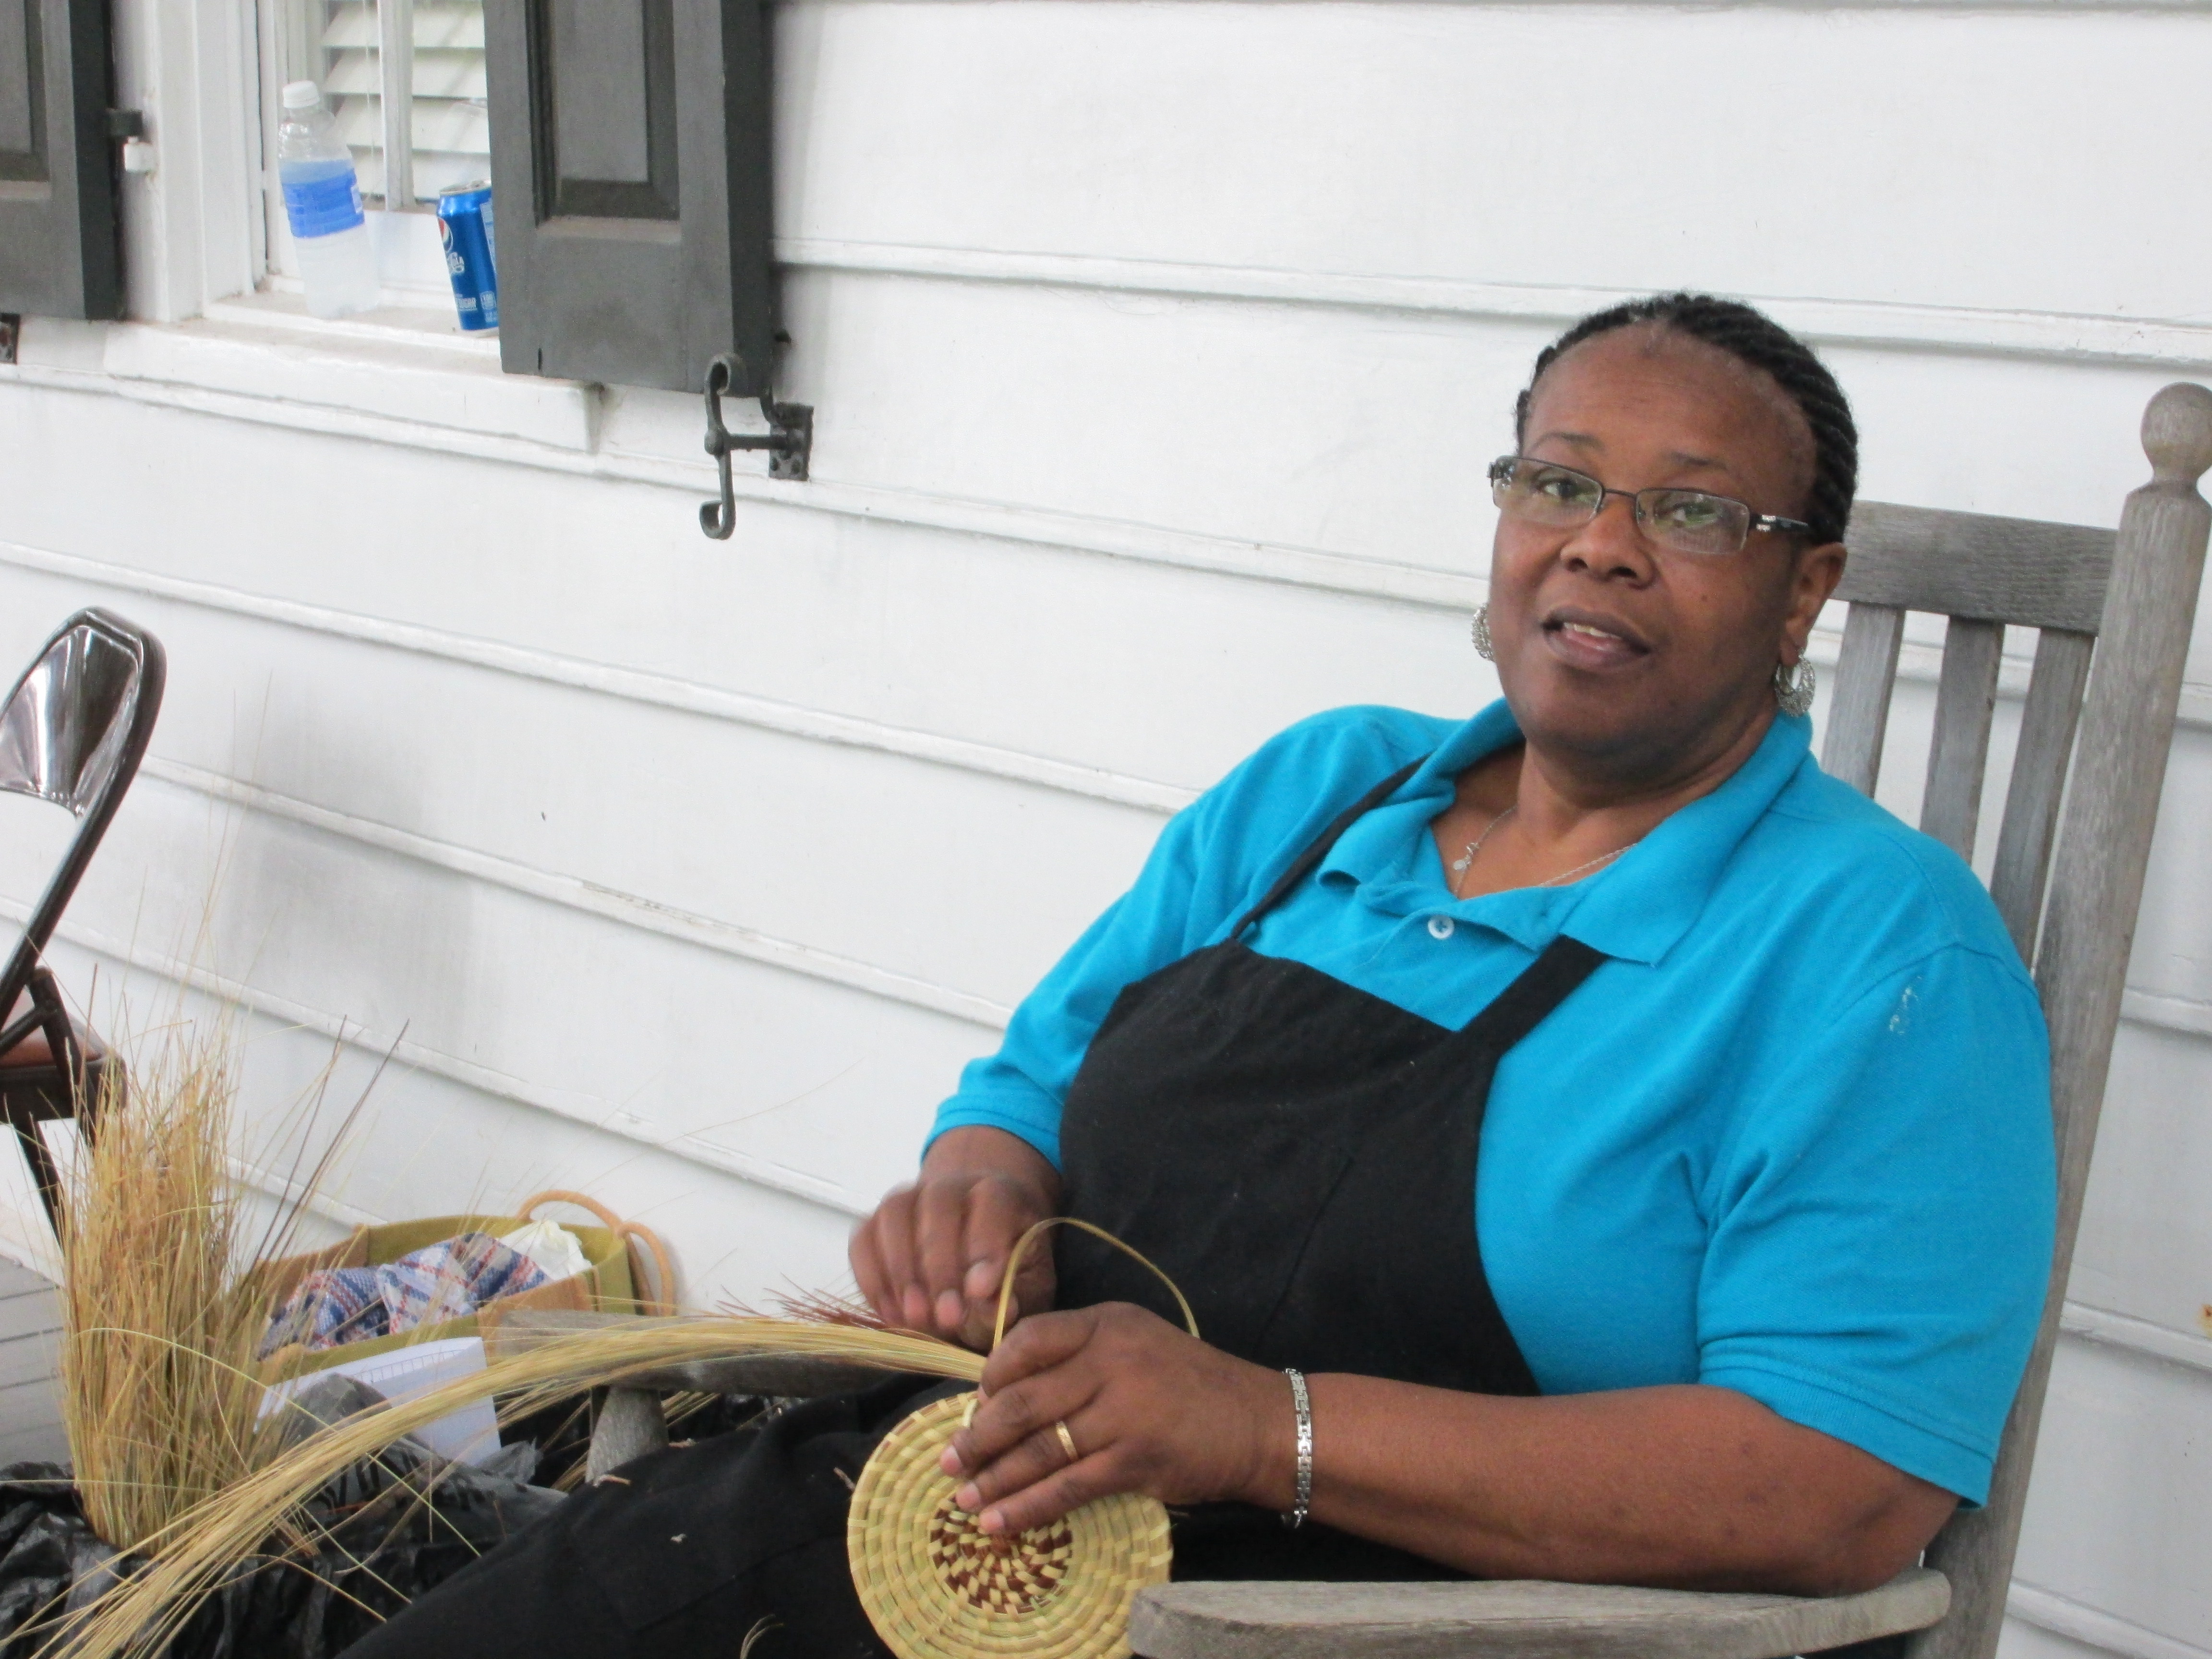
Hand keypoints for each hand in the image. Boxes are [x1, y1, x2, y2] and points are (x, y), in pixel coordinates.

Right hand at [850, 1126, 1060, 1347]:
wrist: (973, 1250)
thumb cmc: (1008, 1268)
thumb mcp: (1028, 1285)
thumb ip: (1016, 1294)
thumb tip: (995, 1307)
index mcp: (1001, 1193)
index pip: (993, 1201)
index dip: (985, 1243)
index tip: (980, 1291)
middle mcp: (952, 1185)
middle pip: (939, 1205)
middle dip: (940, 1266)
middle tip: (947, 1317)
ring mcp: (909, 1198)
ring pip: (895, 1214)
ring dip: (901, 1269)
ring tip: (915, 1317)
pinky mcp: (876, 1222)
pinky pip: (862, 1240)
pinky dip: (872, 1278)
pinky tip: (892, 1313)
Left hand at [938, 1302, 1293, 1534]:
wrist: (1257, 1422)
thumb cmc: (1189, 1384)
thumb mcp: (1136, 1343)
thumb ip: (1080, 1356)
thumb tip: (1006, 1393)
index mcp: (1107, 1324)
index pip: (1029, 1339)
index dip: (992, 1373)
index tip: (975, 1402)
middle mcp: (1111, 1361)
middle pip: (1023, 1400)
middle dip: (978, 1436)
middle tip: (951, 1459)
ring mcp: (1123, 1412)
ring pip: (1039, 1449)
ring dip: (994, 1478)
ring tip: (964, 1498)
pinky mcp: (1134, 1460)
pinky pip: (1066, 1487)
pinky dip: (1026, 1508)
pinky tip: (999, 1522)